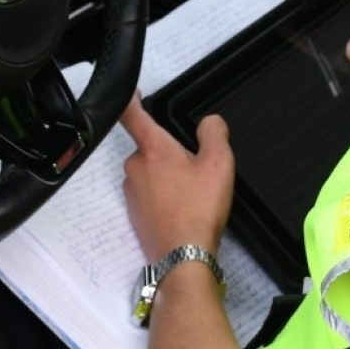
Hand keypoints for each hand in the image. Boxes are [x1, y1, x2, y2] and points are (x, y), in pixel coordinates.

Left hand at [119, 93, 235, 263]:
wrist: (183, 256)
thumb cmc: (199, 209)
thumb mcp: (218, 163)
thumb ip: (214, 133)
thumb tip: (209, 122)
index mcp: (153, 149)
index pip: (133, 115)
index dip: (131, 99)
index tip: (133, 93)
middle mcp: (135, 167)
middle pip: (149, 147)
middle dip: (168, 152)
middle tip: (195, 167)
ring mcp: (132, 191)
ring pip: (149, 172)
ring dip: (167, 175)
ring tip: (192, 193)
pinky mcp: (135, 212)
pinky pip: (149, 193)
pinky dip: (163, 196)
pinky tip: (183, 208)